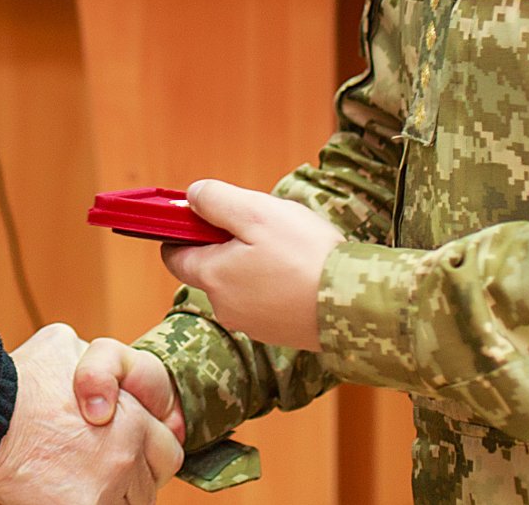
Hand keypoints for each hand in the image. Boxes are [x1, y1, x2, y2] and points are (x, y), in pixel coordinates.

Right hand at [0, 324, 180, 504]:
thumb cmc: (20, 381)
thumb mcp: (63, 344)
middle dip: (135, 478)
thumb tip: (103, 373)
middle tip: (106, 472)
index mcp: (133, 419)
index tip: (129, 454)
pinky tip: (68, 495)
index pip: (167, 450)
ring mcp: (105, 490)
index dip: (148, 450)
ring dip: (114, 496)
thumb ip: (96, 362)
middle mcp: (126, 457)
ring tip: (84, 483)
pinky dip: (92, 503)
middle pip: (151, 483)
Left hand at [160, 182, 343, 354]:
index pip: (174, 256)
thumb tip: (191, 197)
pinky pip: (266, 298)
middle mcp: (225, 307)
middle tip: (261, 225)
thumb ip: (216, 200)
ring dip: (254, 261)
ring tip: (289, 246)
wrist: (354, 306)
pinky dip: (275, 282)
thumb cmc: (304, 256)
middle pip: (210, 267)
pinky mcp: (280, 332)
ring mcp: (253, 324)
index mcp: (212, 277)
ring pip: (240, 282)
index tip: (204, 213)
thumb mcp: (255, 212)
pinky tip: (302, 269)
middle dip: (227, 242)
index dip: (183, 230)